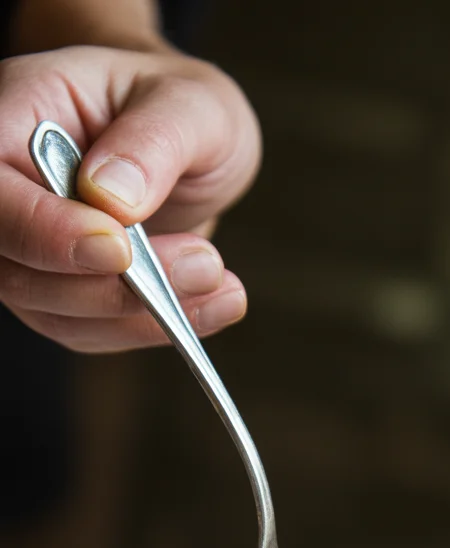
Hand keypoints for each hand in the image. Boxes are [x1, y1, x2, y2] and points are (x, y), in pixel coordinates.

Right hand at [0, 43, 260, 349]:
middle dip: (110, 285)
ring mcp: (25, 247)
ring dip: (140, 314)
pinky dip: (150, 328)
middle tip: (204, 265)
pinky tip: (211, 305)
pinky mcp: (57, 292)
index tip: (120, 248)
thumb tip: (110, 196)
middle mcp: (7, 186)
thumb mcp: (190, 104)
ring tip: (217, 282)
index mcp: (16, 116)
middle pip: (16, 268)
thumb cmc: (180, 110)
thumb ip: (152, 141)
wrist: (188, 143)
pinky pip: (89, 331)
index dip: (44, 231)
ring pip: (54, 312)